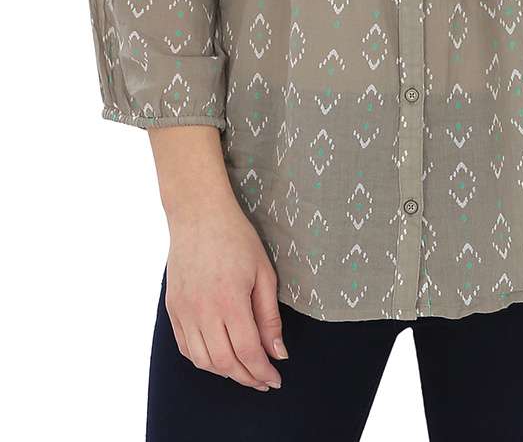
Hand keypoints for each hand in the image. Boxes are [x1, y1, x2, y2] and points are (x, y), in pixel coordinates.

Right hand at [164, 197, 287, 390]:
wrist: (199, 214)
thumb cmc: (236, 238)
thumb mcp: (263, 272)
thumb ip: (269, 316)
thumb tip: (277, 353)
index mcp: (230, 301)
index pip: (248, 352)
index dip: (262, 372)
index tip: (275, 380)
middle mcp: (203, 311)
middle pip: (224, 363)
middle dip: (247, 378)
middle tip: (262, 380)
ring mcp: (184, 311)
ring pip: (202, 360)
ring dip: (225, 372)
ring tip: (243, 370)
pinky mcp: (172, 308)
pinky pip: (185, 347)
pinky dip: (203, 359)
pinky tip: (218, 357)